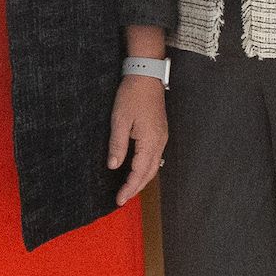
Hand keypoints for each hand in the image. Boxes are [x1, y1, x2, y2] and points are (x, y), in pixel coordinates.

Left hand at [109, 75, 168, 204]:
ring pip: (153, 166)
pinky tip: (137, 170)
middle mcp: (159, 142)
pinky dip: (146, 168)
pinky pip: (155, 157)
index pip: (139, 172)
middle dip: (136, 188)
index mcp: (150, 141)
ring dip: (142, 179)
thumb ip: (117, 145)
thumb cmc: (132, 95)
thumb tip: (113, 166)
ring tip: (129, 189)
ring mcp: (161, 137)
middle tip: (122, 199)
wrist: (146, 75)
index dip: (129, 187)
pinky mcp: (160, 132)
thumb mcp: (119, 120)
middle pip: (149, 173)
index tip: (119, 199)